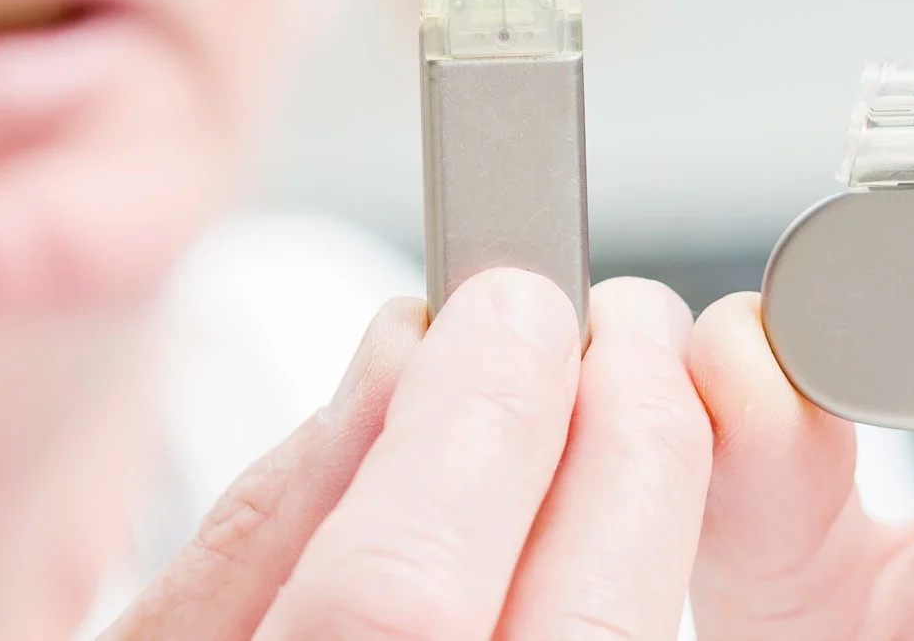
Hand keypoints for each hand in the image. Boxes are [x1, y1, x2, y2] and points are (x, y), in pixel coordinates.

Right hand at [105, 269, 712, 640]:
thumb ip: (267, 522)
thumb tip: (402, 358)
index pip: (404, 597)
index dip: (478, 422)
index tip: (510, 303)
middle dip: (624, 454)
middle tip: (617, 332)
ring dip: (645, 538)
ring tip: (619, 429)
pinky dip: (621, 614)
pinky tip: (602, 553)